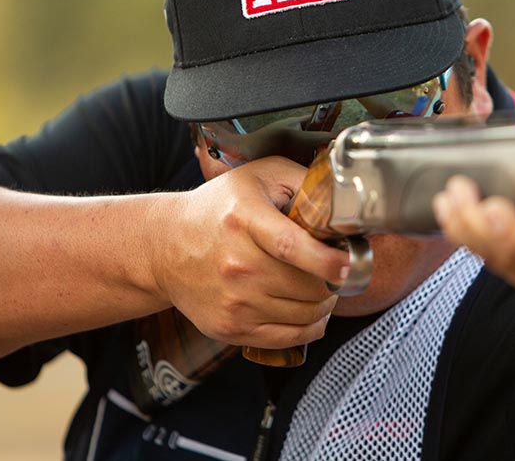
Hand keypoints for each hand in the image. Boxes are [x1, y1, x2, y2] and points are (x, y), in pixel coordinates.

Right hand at [150, 156, 349, 348]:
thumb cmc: (218, 208)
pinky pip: (289, 338)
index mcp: (244, 219)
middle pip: (307, 286)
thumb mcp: (257, 175)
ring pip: (305, 314)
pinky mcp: (230, 329)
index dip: (328, 260)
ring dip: (326, 303)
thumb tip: (340, 198)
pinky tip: (311, 310)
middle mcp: (237, 265)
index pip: (292, 247)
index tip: (348, 262)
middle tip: (337, 270)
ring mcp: (233, 302)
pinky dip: (311, 326)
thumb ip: (302, 179)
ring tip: (322, 286)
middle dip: (333, 281)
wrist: (166, 248)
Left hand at [433, 175, 514, 291]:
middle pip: (507, 255)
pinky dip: (459, 231)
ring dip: (461, 227)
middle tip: (459, 189)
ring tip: (447, 197)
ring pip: (488, 257)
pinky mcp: (507, 264)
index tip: (494, 208)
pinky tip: (446, 208)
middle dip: (475, 223)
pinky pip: (479, 252)